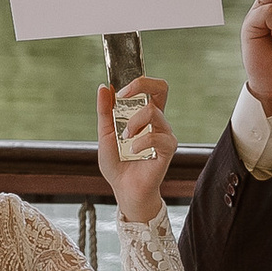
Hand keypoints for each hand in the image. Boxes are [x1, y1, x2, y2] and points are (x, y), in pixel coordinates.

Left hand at [98, 76, 171, 225]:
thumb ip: (105, 111)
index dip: (138, 82)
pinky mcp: (168, 149)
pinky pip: (157, 136)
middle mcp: (157, 121)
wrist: (124, 189)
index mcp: (143, 114)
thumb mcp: (105, 134)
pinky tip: (132, 152)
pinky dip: (140, 142)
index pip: (150, 88)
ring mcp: (164, 133)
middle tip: (124, 96)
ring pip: (153, 112)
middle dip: (142, 85)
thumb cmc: (117, 164)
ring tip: (125, 138)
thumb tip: (104, 87)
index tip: (119, 91)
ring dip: (134, 122)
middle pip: (162, 88)